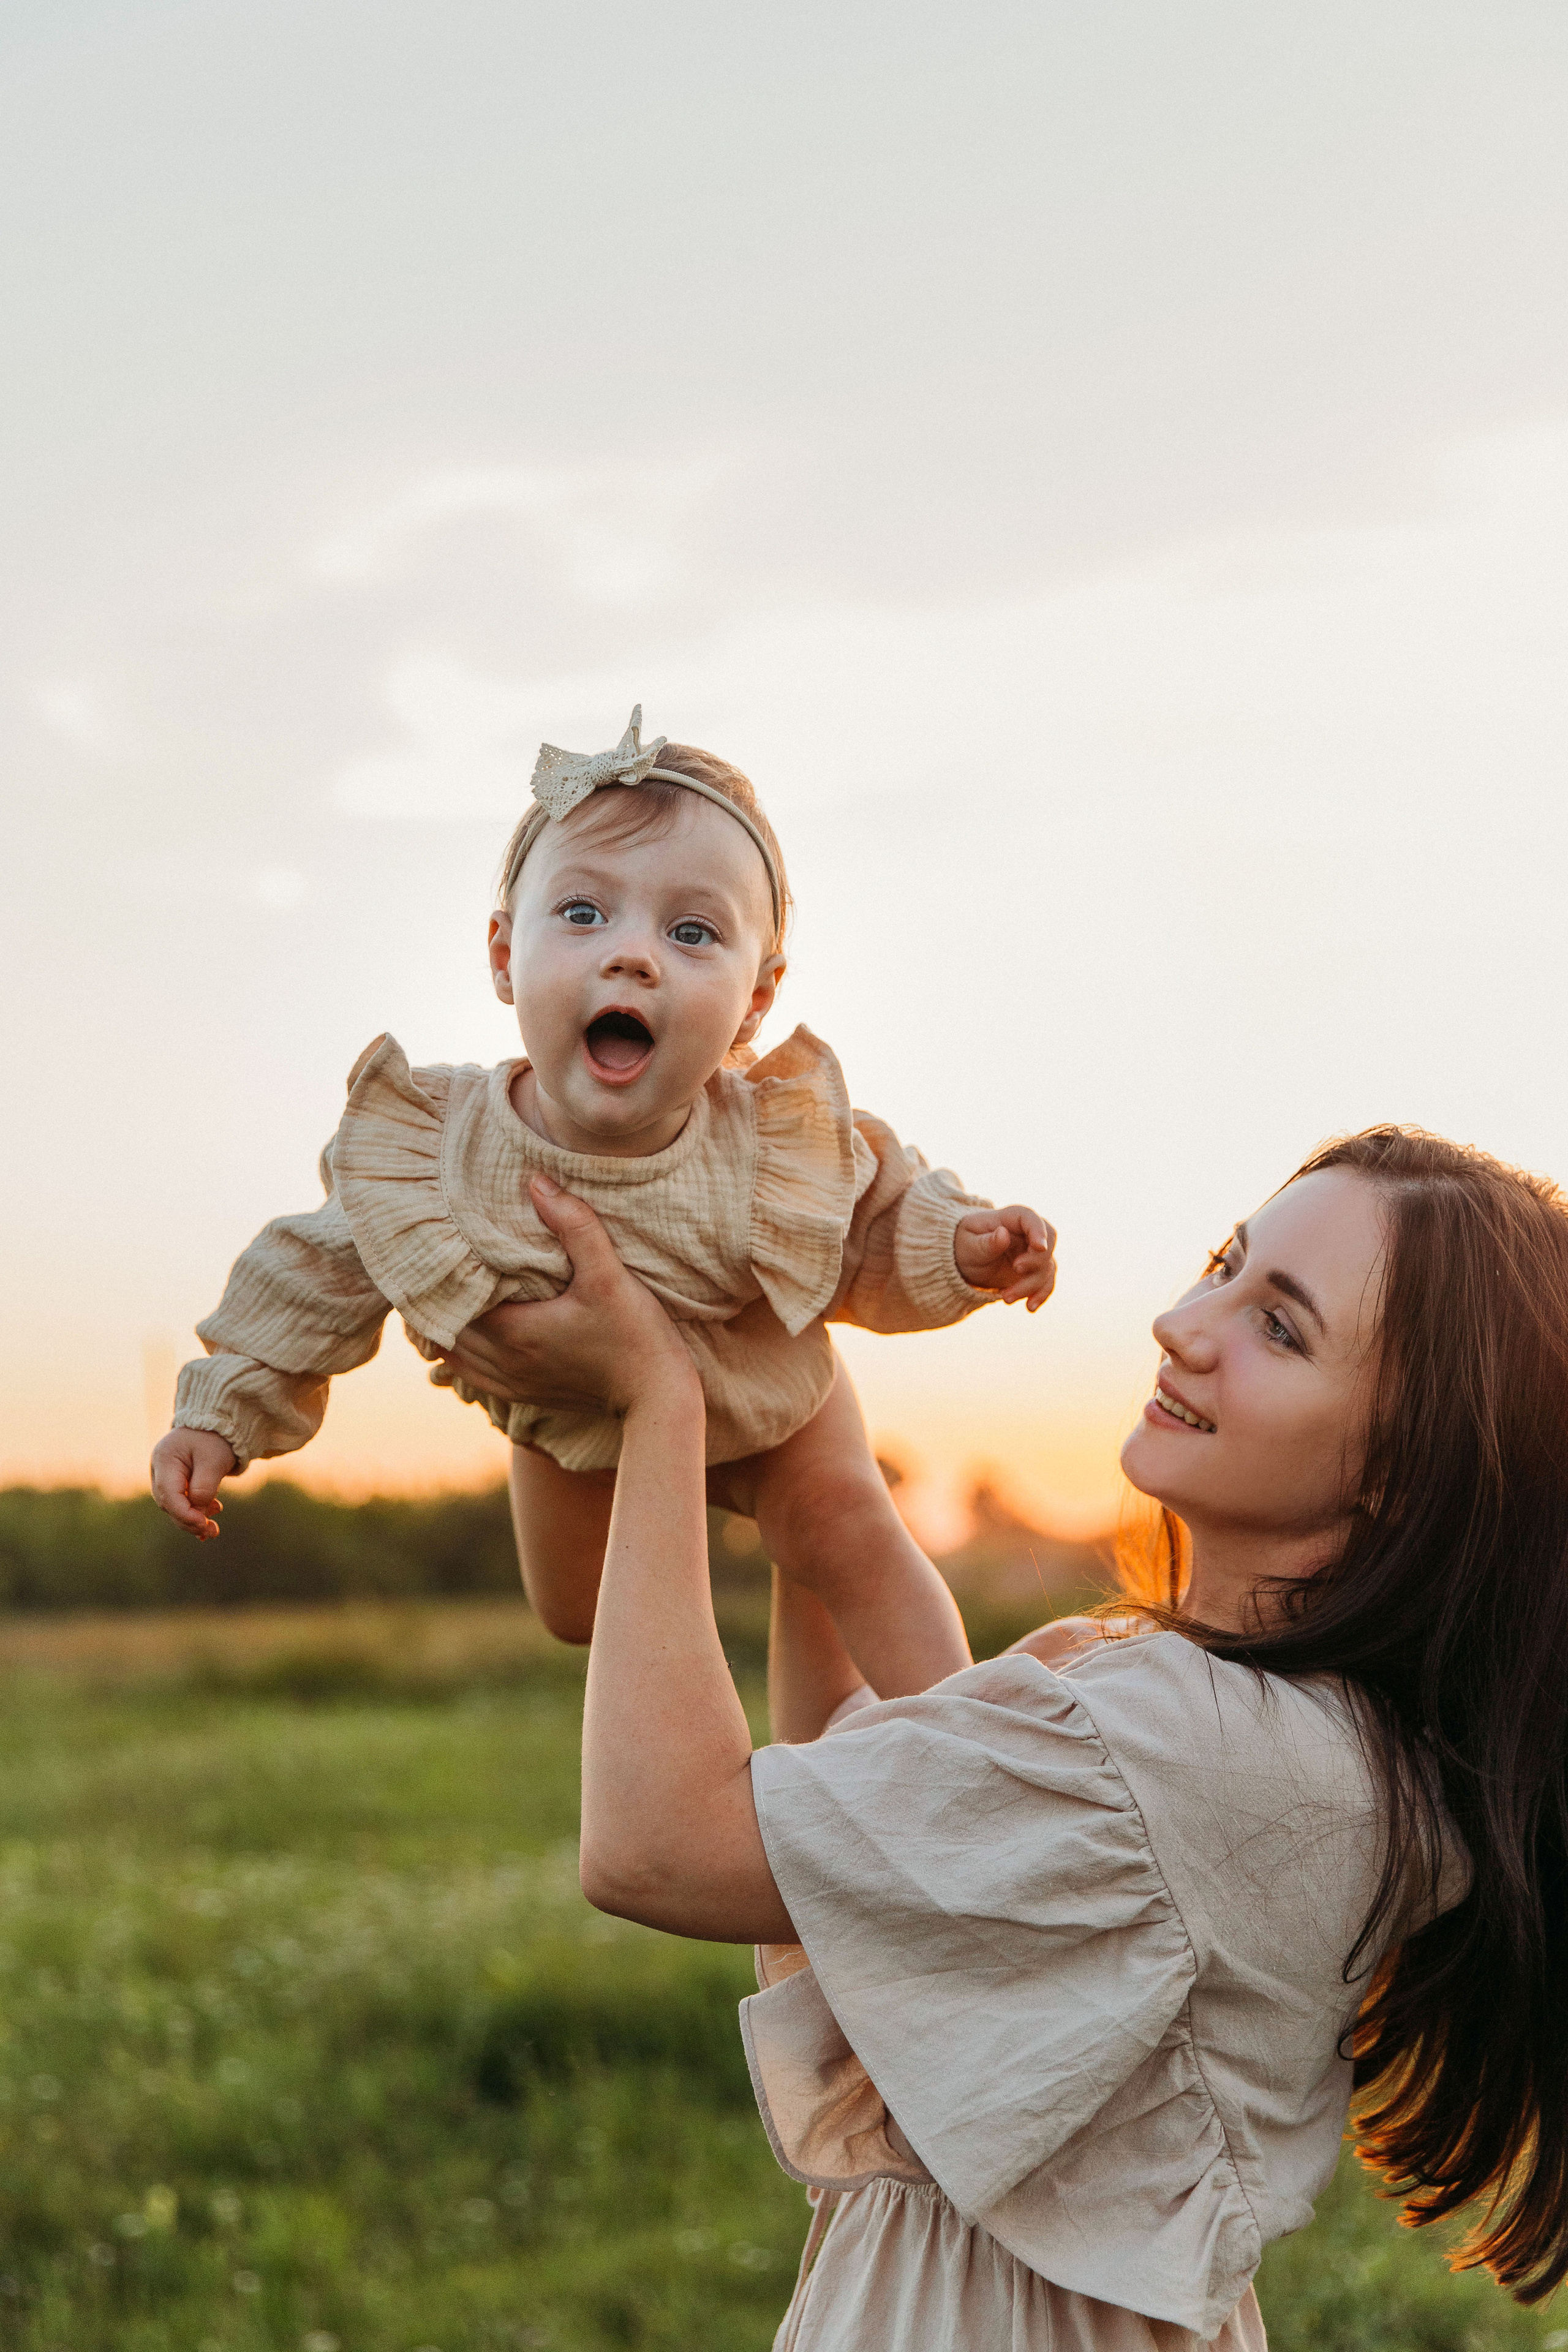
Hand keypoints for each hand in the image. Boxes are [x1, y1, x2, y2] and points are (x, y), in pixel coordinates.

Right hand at [150, 1427, 236, 1539]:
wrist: (217, 1423)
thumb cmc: (215, 1438)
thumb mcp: (214, 1460)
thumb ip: (205, 1485)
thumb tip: (197, 1511)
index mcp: (165, 1459)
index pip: (169, 1494)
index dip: (184, 1513)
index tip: (203, 1523)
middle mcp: (160, 1469)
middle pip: (170, 1504)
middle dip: (189, 1520)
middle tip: (211, 1531)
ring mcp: (166, 1476)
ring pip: (175, 1506)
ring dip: (193, 1520)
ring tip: (213, 1530)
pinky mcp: (176, 1481)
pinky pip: (181, 1502)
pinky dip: (194, 1513)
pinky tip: (207, 1523)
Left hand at [437, 1176, 695, 1413]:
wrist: (657, 1396)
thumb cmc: (636, 1333)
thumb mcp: (608, 1274)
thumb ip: (575, 1226)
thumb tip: (537, 1182)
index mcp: (514, 1330)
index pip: (454, 1299)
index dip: (443, 1273)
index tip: (439, 1244)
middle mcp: (505, 1361)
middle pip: (447, 1327)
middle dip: (439, 1297)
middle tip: (433, 1263)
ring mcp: (514, 1383)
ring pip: (455, 1356)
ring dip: (446, 1327)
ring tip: (441, 1296)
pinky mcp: (527, 1395)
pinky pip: (474, 1377)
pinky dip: (459, 1357)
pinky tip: (461, 1341)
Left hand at [953, 1203, 1057, 1310]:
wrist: (964, 1262)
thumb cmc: (965, 1246)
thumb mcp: (969, 1245)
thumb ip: (987, 1242)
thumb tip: (1003, 1234)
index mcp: (1009, 1219)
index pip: (1030, 1218)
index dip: (1038, 1231)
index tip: (1038, 1247)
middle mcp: (1026, 1234)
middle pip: (1047, 1243)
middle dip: (1036, 1261)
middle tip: (1016, 1269)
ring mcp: (1032, 1253)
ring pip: (1046, 1267)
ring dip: (1031, 1285)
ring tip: (1005, 1298)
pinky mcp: (1034, 1271)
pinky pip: (1046, 1282)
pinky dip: (1040, 1294)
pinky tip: (1030, 1307)